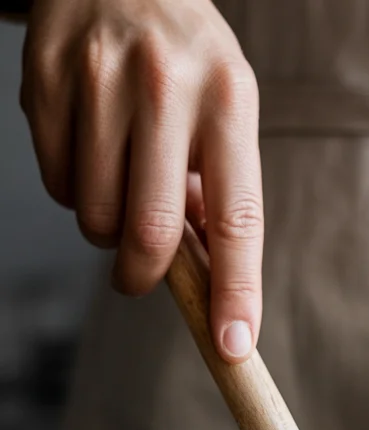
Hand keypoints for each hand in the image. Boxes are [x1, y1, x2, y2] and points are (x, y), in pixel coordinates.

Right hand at [20, 0, 262, 362]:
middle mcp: (167, 86)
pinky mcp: (45, 78)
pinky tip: (89, 153)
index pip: (237, 219)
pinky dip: (73, 192)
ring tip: (119, 187)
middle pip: (150, 230)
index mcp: (229, 101)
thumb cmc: (185, 59)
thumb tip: (207, 275)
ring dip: (106, 229)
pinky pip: (56, 183)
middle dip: (143, 275)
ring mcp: (100, 78)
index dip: (236, 290)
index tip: (233, 345)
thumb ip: (218, 187)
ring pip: (96, 214)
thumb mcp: (225, 108)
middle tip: (137, 279)